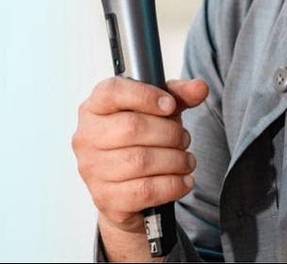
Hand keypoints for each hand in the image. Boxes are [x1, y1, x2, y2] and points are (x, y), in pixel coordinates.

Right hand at [71, 76, 209, 260]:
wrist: (124, 193)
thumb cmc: (138, 144)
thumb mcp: (157, 113)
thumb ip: (177, 96)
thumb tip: (199, 88)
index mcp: (94, 109)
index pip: (112, 92)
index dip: (145, 95)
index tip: (170, 105)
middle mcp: (86, 138)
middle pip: (132, 127)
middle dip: (169, 133)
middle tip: (184, 139)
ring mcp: (92, 170)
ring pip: (141, 161)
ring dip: (175, 160)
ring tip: (186, 160)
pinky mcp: (106, 198)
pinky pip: (145, 190)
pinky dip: (172, 185)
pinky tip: (183, 181)